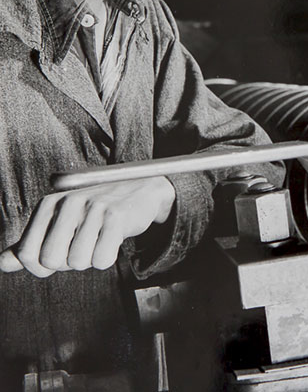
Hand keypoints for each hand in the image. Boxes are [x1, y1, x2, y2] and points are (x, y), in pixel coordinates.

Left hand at [0, 177, 174, 277]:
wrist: (140, 191)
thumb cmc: (97, 210)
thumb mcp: (61, 221)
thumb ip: (32, 242)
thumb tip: (2, 264)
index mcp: (49, 204)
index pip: (27, 253)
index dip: (41, 267)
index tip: (58, 260)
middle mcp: (68, 202)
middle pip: (51, 260)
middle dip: (67, 264)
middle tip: (82, 249)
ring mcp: (93, 208)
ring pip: (78, 262)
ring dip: (90, 260)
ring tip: (99, 242)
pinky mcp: (117, 216)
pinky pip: (102, 259)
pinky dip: (107, 258)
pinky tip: (113, 241)